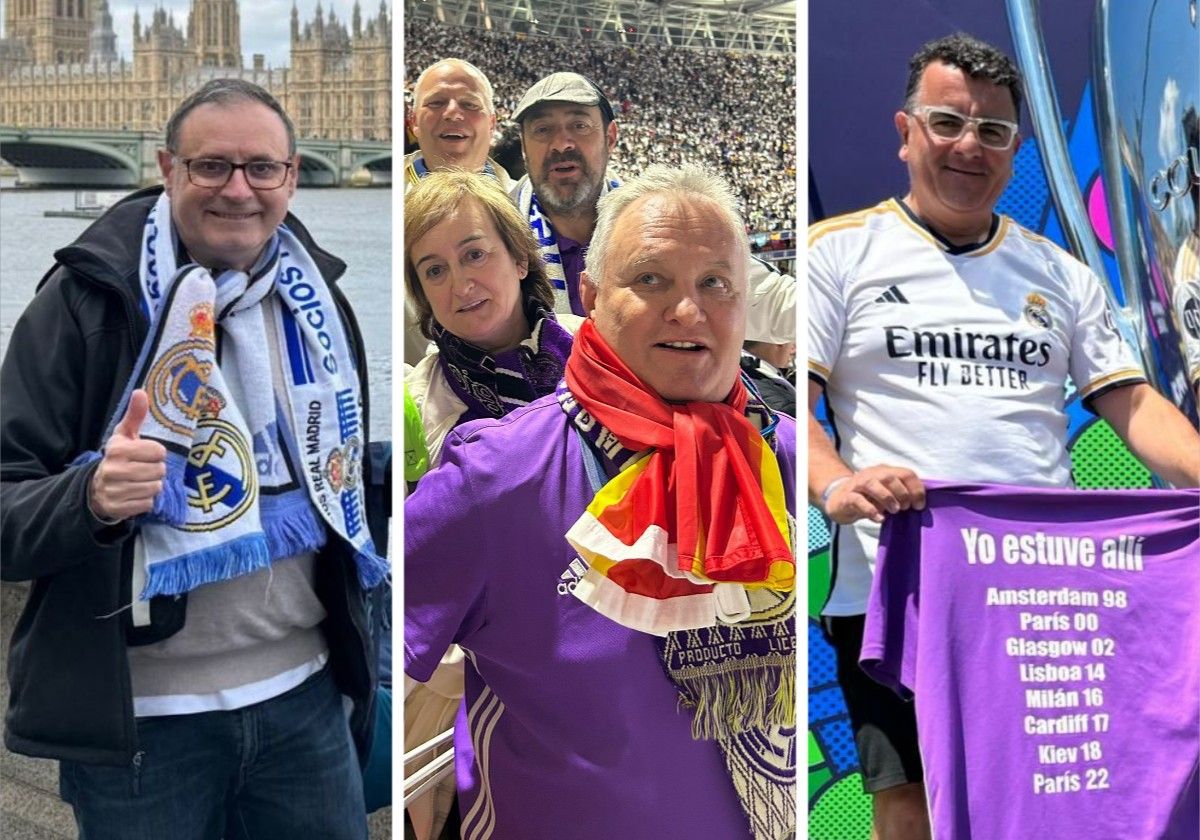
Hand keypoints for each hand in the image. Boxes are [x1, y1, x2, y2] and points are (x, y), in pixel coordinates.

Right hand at [88, 390, 166, 522]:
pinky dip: (145, 500)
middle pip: (159, 471)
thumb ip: (135, 415)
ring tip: (140, 481)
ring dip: (152, 485)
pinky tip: (135, 494)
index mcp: (117, 450)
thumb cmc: (119, 457)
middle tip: (144, 469)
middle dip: (156, 470)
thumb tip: (140, 392)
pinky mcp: (118, 508)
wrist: (97, 487)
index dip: (157, 453)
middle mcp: (113, 470)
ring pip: (155, 488)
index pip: (159, 452)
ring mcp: (114, 491)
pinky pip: (147, 504)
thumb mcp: (125, 435)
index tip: (148, 454)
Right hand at [823, 465, 924, 524]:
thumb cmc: (868, 498)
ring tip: (894, 511)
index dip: (916, 489)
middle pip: (889, 477)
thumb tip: (919, 504)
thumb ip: (900, 495)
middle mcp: (871, 475)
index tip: (919, 506)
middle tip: (905, 508)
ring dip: (887, 498)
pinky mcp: (847, 497)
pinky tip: (879, 518)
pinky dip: (870, 510)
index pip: (906, 473)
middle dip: (902, 494)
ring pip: (872, 484)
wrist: (838, 500)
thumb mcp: (886, 494)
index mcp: (884, 472)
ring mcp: (857, 485)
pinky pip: (858, 500)